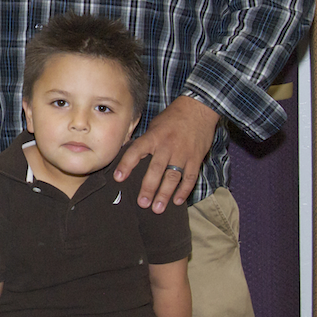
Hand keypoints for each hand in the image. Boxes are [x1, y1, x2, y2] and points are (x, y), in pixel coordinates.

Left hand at [115, 95, 218, 212]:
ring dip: (165, 194)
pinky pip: (190, 177)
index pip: (136, 151)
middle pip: (156, 170)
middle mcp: (166, 146)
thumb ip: (144, 141)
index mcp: (153, 137)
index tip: (118, 178)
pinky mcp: (196, 158)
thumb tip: (129, 155)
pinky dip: (184, 190)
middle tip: (142, 203)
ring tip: (158, 208)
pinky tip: (178, 201)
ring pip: (173, 177)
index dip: (126, 165)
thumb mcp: (154, 125)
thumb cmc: (173, 117)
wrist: (198, 108)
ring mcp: (183, 153)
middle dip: (148, 188)